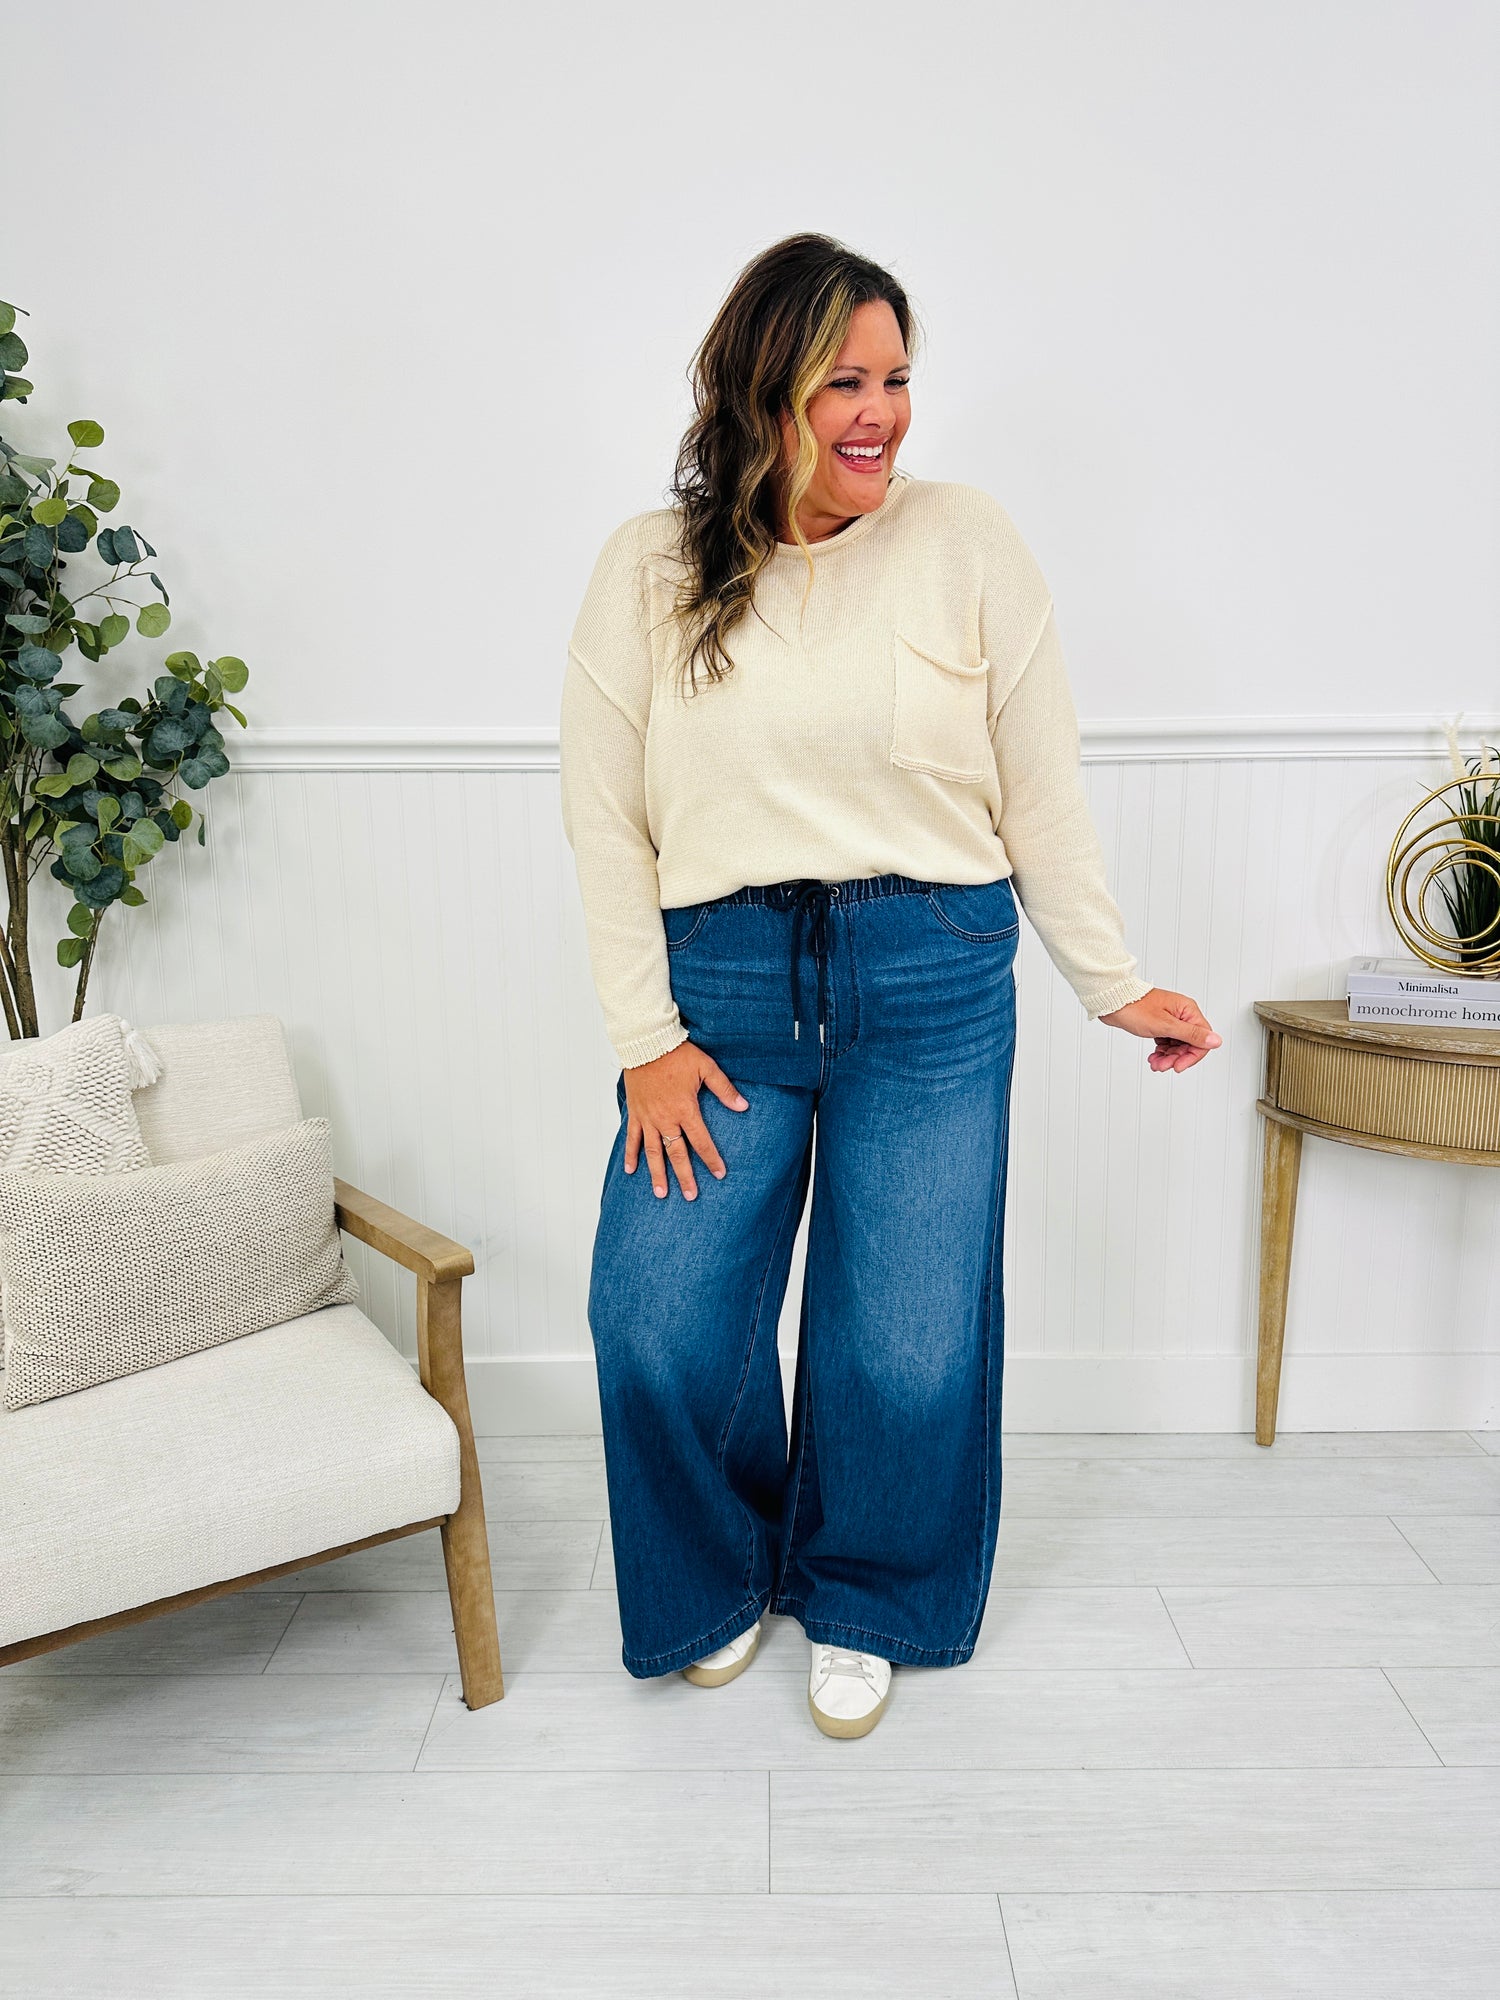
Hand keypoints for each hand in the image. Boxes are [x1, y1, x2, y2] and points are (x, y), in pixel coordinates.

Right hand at [623, 1038, 749, 1198]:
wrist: (646, 1042)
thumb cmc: (677, 1053)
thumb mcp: (706, 1068)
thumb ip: (724, 1089)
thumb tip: (743, 1106)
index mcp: (685, 1109)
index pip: (701, 1141)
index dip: (711, 1159)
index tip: (719, 1174)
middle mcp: (665, 1119)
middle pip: (676, 1153)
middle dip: (684, 1176)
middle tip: (691, 1196)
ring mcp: (648, 1118)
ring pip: (653, 1152)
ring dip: (657, 1174)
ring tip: (661, 1193)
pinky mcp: (635, 1113)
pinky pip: (632, 1138)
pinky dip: (631, 1155)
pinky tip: (630, 1171)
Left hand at [1099, 988, 1221, 1071]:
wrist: (1112, 1002)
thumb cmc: (1136, 1007)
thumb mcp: (1166, 1025)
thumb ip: (1192, 1034)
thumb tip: (1216, 1040)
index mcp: (1188, 1011)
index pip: (1202, 1039)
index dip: (1192, 1056)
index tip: (1179, 1066)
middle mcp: (1182, 1014)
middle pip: (1189, 1044)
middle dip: (1176, 1058)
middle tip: (1163, 1066)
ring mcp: (1171, 1019)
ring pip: (1177, 1046)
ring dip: (1168, 1058)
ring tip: (1155, 1063)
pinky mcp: (1160, 1024)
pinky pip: (1167, 1043)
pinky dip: (1161, 1052)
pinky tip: (1153, 1058)